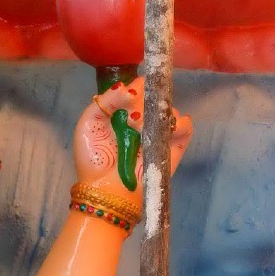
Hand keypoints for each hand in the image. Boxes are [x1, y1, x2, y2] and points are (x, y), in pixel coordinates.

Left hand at [73, 75, 191, 208]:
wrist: (105, 189)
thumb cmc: (93, 158)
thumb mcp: (89, 123)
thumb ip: (106, 101)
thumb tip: (128, 87)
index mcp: (124, 109)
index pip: (139, 86)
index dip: (137, 86)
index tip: (129, 96)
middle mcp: (144, 117)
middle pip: (155, 96)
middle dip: (145, 104)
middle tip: (130, 120)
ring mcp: (159, 131)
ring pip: (169, 109)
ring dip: (158, 116)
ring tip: (141, 132)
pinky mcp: (174, 146)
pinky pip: (185, 127)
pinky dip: (179, 125)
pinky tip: (165, 131)